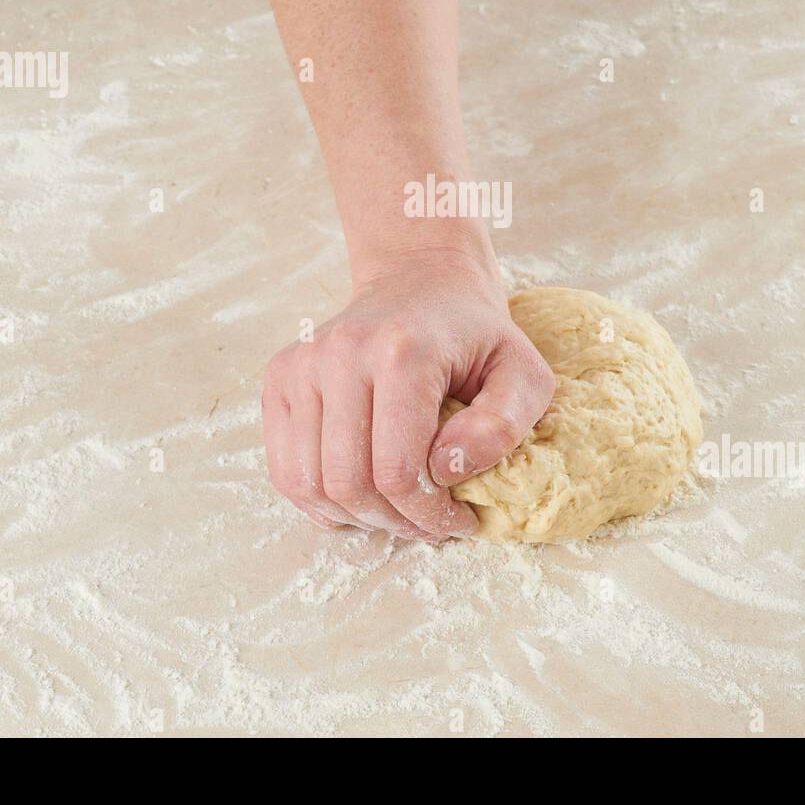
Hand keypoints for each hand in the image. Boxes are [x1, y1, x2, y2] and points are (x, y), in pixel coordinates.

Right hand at [261, 249, 554, 540]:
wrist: (421, 281)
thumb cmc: (477, 337)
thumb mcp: (524, 373)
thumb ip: (503, 424)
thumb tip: (448, 471)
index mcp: (403, 352)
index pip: (396, 470)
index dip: (427, 515)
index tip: (458, 521)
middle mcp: (342, 353)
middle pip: (348, 482)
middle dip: (393, 522)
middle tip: (427, 523)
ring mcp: (302, 363)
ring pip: (309, 483)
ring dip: (355, 516)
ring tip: (394, 511)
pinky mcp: (280, 376)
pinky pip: (284, 468)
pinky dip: (318, 500)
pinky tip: (357, 497)